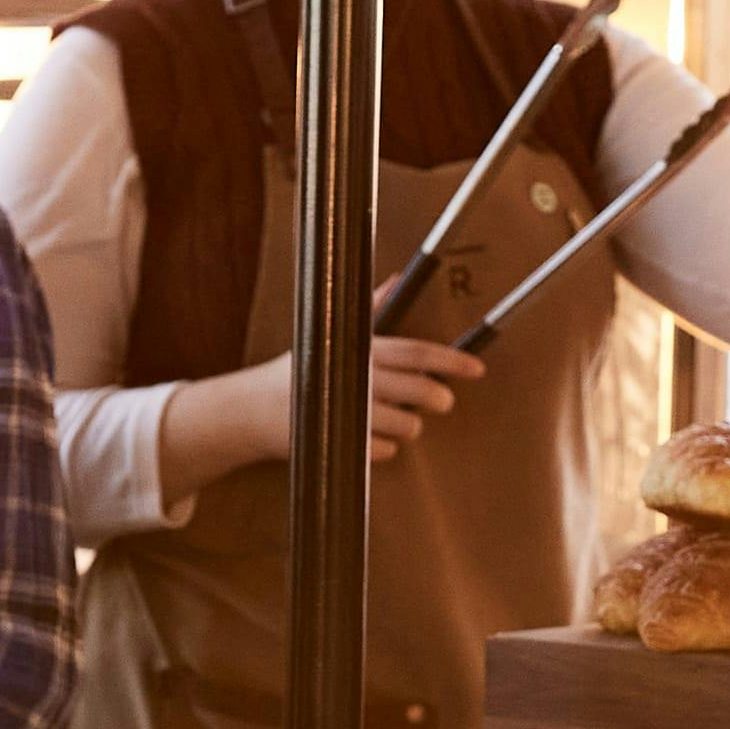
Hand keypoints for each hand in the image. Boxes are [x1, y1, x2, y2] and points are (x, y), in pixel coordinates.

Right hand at [166, 336, 485, 494]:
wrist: (251, 411)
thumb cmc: (300, 369)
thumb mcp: (331, 333)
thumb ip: (369, 309)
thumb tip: (395, 278)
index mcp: (359, 350)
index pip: (416, 353)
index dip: (451, 361)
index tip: (478, 369)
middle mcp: (357, 380)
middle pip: (417, 390)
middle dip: (437, 397)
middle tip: (443, 401)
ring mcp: (350, 415)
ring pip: (406, 425)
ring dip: (412, 425)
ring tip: (402, 420)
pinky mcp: (343, 445)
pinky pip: (384, 451)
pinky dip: (386, 447)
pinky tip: (375, 438)